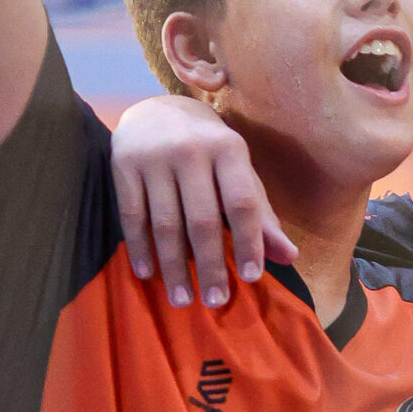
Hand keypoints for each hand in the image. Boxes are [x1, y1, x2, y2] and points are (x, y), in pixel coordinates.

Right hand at [112, 94, 296, 307]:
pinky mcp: (123, 164)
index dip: (249, 242)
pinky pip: (132, 216)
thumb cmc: (211, 153)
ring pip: (166, 223)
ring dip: (174, 266)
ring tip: (182, 300)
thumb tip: (289, 257)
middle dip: (210, 265)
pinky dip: (140, 248)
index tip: (252, 278)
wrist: (158, 110)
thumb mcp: (241, 174)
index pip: (242, 203)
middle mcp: (192, 150)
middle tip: (216, 301)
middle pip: (203, 219)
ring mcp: (155, 157)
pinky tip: (147, 274)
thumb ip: (263, 216)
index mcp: (229, 149)